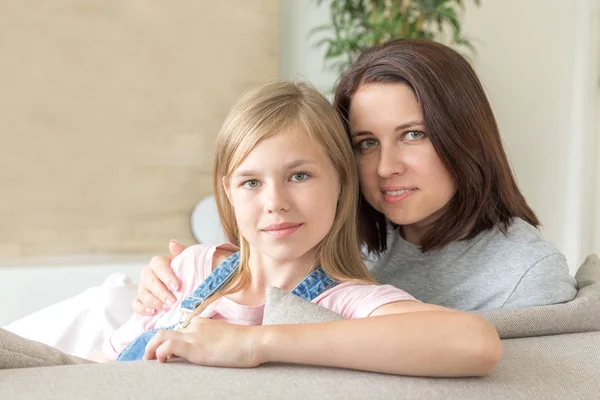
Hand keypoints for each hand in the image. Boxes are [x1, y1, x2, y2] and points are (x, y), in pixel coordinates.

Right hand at [133, 240, 185, 315]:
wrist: (183, 286)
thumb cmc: (184, 272)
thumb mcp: (186, 261)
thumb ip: (181, 252)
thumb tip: (172, 243)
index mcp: (158, 263)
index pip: (158, 265)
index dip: (167, 276)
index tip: (177, 286)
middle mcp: (148, 273)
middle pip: (150, 281)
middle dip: (161, 292)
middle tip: (172, 302)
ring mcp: (143, 287)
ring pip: (143, 293)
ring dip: (154, 302)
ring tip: (166, 309)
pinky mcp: (140, 299)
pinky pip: (136, 304)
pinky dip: (142, 309)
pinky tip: (152, 313)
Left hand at [143, 318, 263, 367]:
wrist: (254, 341)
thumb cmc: (245, 342)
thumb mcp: (224, 339)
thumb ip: (211, 342)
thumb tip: (207, 352)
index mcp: (201, 324)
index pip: (176, 331)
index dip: (165, 342)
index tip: (161, 354)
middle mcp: (194, 327)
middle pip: (164, 332)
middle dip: (152, 345)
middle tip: (148, 359)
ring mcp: (194, 336)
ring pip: (161, 337)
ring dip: (150, 350)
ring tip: (149, 362)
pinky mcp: (196, 348)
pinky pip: (169, 347)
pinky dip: (160, 353)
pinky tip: (163, 362)